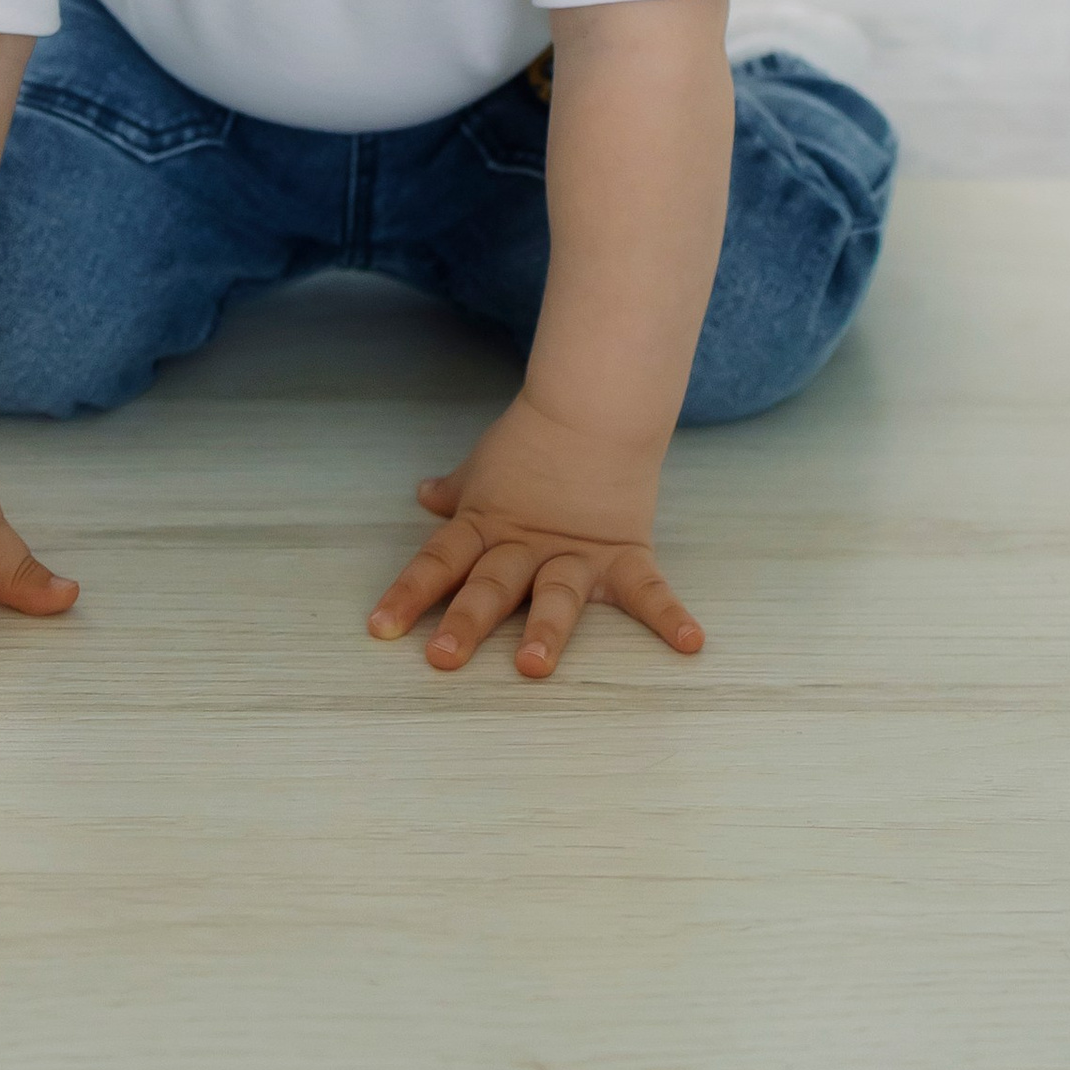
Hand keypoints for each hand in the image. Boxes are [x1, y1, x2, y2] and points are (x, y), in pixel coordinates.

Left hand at [366, 396, 699, 680]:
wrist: (595, 403)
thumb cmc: (534, 437)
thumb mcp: (485, 466)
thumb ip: (457, 491)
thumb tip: (424, 496)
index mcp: (488, 525)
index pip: (440, 561)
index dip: (408, 593)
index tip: (379, 628)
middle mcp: (527, 547)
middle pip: (492, 585)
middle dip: (467, 621)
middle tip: (442, 656)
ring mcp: (577, 553)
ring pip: (556, 595)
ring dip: (545, 630)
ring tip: (534, 665)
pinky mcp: (624, 554)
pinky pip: (649, 591)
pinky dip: (671, 617)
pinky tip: (690, 644)